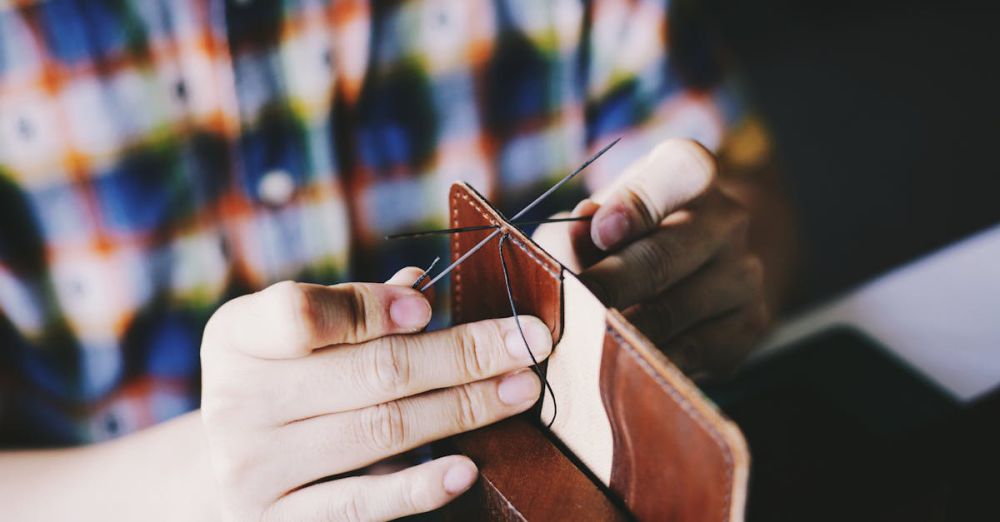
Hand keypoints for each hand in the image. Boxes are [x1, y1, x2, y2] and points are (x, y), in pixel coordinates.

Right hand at [199, 268, 550, 520]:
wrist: (229, 472)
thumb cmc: (283, 387)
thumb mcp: (300, 341)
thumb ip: (357, 311)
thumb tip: (423, 288)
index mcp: (237, 338)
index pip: (301, 313)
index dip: (372, 308)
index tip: (432, 308)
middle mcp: (235, 402)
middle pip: (368, 371)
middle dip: (461, 354)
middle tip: (527, 343)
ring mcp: (252, 468)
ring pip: (380, 430)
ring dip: (464, 408)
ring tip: (520, 390)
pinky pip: (361, 505)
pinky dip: (420, 486)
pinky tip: (467, 467)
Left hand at [534, 139, 768, 375]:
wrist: (690, 269)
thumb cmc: (624, 235)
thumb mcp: (594, 218)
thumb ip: (575, 230)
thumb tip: (571, 242)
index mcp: (690, 173)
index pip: (680, 171)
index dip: (637, 203)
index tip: (601, 232)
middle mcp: (728, 218)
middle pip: (665, 255)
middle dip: (612, 286)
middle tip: (575, 307)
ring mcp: (744, 273)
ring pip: (675, 311)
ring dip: (625, 330)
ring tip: (588, 341)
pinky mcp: (749, 325)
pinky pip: (694, 353)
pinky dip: (652, 361)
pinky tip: (624, 363)